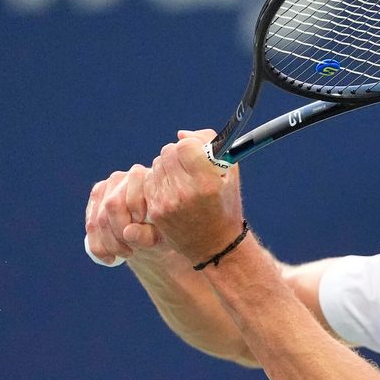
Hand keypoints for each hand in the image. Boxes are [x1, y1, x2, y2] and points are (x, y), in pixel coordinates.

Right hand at [85, 163, 159, 264]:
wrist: (152, 232)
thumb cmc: (163, 230)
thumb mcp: (162, 234)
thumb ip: (148, 233)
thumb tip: (128, 233)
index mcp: (145, 178)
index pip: (130, 198)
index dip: (133, 220)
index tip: (143, 239)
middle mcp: (123, 177)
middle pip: (111, 207)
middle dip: (118, 235)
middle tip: (131, 252)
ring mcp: (105, 187)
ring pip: (97, 219)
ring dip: (108, 244)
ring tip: (124, 255)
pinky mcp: (95, 201)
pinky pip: (90, 226)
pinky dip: (98, 246)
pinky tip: (109, 258)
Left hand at [144, 129, 244, 264]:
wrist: (216, 245)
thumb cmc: (225, 204)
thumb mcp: (230, 173)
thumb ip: (210, 145)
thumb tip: (180, 134)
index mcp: (207, 182)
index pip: (184, 146)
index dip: (191, 145)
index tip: (198, 153)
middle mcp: (185, 192)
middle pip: (168, 152)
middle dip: (179, 154)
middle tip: (190, 165)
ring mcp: (168, 203)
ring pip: (156, 165)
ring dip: (168, 167)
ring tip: (183, 180)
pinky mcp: (156, 211)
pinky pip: (149, 182)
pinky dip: (159, 182)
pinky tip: (173, 191)